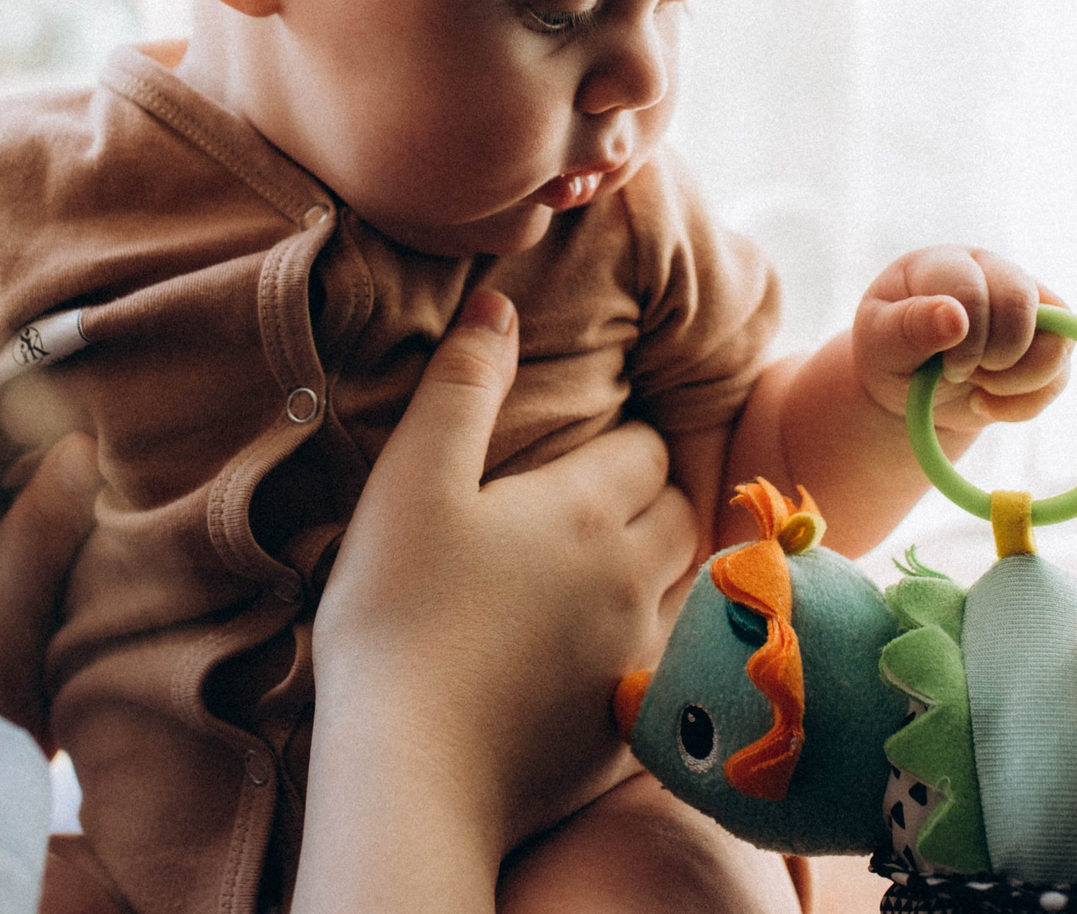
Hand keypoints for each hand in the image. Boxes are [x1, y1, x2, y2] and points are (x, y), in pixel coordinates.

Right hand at [299, 289, 697, 913]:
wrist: (409, 773)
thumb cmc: (398, 615)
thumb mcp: (412, 481)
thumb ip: (462, 386)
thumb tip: (500, 304)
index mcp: (590, 509)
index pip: (648, 449)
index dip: (621, 439)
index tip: (586, 444)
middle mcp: (633, 579)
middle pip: (678, 515)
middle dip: (650, 498)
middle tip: (595, 498)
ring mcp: (635, 659)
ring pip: (678, 592)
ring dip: (651, 571)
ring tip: (598, 569)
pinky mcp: (622, 729)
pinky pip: (654, 668)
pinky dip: (633, 648)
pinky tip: (582, 656)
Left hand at [852, 245, 1070, 435]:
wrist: (908, 389)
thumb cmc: (889, 353)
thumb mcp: (879, 342)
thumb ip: (908, 327)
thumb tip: (954, 316)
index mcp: (945, 263)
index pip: (972, 286)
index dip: (968, 335)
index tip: (944, 366)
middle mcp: (992, 273)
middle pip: (1022, 302)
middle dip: (995, 354)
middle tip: (960, 373)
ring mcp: (1026, 307)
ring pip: (1057, 339)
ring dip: (1016, 381)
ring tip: (978, 386)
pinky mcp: (1046, 343)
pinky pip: (1060, 375)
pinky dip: (1025, 403)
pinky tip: (987, 402)